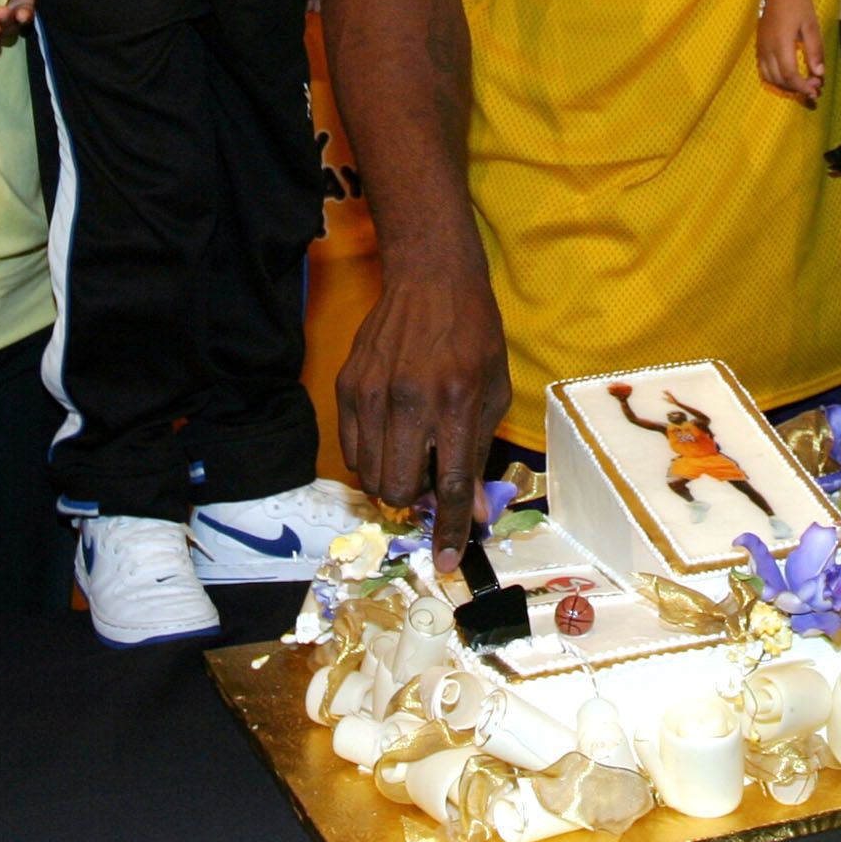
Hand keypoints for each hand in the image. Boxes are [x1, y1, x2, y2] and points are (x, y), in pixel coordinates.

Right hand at [336, 263, 512, 570]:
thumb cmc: (473, 336)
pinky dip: (371, 460)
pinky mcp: (347, 386)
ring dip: (393, 481)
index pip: (451, 485)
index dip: (452, 530)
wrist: (430, 280)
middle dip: (417, 501)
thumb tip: (474, 512)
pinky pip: (351, 452)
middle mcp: (410, 401)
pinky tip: (390, 437)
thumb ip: (479, 453)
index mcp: (456, 403)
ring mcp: (372, 394)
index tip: (449, 561)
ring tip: (411, 454)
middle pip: (401, 489)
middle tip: (431, 479)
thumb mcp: (493, 393)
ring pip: (372, 478)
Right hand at [754, 0, 823, 103]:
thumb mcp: (812, 26)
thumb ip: (815, 50)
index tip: (815, 90)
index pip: (789, 74)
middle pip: (779, 79)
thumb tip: (819, 73)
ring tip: (803, 83)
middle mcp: (767, 48)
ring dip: (786, 85)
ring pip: (769, 77)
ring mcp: (761, 47)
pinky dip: (776, 78)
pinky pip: (764, 69)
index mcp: (781, 43)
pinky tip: (789, 75)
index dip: (802, 86)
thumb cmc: (799, 5)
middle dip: (797, 88)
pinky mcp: (759, 46)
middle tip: (815, 85)